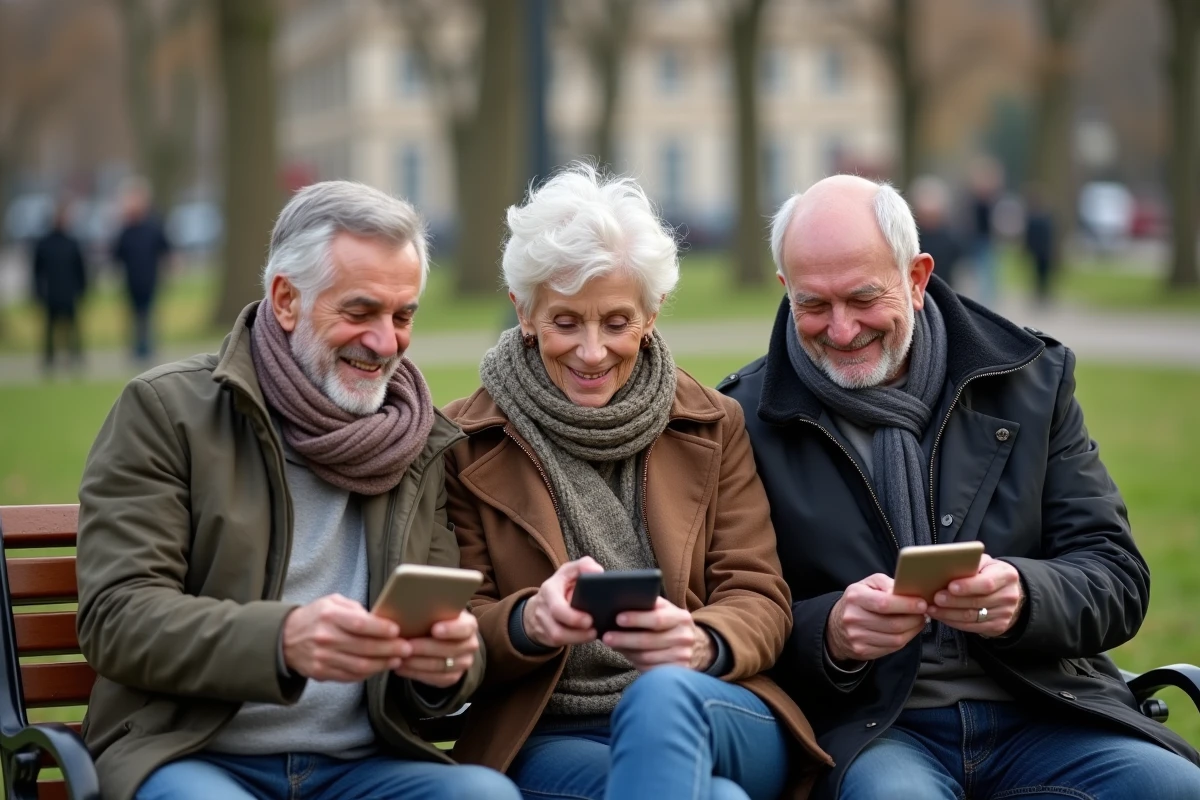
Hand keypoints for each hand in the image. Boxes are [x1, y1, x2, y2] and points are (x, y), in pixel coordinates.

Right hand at [282, 593, 410, 681]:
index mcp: (329, 616)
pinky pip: (350, 676)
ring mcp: (322, 658)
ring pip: (359, 666)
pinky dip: (368, 673)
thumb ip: (355, 609)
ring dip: (382, 664)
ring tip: (398, 659)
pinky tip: (380, 667)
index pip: (359, 624)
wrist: (285, 638)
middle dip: (389, 649)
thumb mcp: (332, 602)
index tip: (397, 631)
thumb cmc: (316, 617)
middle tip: (407, 648)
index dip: (380, 629)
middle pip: (363, 647)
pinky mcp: (321, 673)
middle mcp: (325, 638)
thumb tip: (380, 619)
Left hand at [392, 610, 480, 688]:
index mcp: (469, 625)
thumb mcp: (437, 612)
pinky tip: (401, 668)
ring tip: (399, 658)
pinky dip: (416, 674)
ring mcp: (463, 663)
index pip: (464, 628)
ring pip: (441, 666)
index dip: (450, 629)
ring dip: (418, 663)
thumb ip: (430, 611)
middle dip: (426, 648)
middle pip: (450, 649)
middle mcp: (470, 645)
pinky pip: (436, 679)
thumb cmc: (436, 621)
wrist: (444, 640)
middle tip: (406, 646)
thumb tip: (409, 608)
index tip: (434, 629)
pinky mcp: (453, 677)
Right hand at [522, 557, 604, 647]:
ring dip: (577, 639)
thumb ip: (584, 566)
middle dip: (577, 633)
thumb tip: (597, 571)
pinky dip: (575, 641)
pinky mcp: (546, 636)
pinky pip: (559, 643)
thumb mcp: (570, 571)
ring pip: (557, 638)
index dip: (573, 617)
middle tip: (594, 629)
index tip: (589, 619)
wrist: (540, 602)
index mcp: (549, 590)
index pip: (557, 607)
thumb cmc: (561, 585)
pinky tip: (586, 636)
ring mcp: (542, 624)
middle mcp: (543, 609)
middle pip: (556, 629)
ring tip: (593, 634)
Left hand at [603, 597, 713, 671]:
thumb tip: (620, 604)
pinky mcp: (676, 671)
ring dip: (627, 652)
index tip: (618, 618)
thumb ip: (649, 605)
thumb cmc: (669, 624)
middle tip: (606, 637)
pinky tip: (626, 655)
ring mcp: (682, 656)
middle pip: (649, 640)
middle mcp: (684, 637)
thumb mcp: (665, 610)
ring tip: (613, 645)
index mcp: (681, 617)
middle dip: (625, 638)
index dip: (637, 619)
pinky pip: (650, 670)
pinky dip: (635, 663)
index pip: (657, 619)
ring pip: (647, 657)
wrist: (694, 645)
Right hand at [826, 574, 927, 662]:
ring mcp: (857, 637)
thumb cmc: (858, 601)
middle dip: (914, 619)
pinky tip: (907, 631)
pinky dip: (904, 639)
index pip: (885, 603)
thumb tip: (906, 593)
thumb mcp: (868, 584)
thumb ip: (887, 584)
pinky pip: (892, 648)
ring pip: (895, 639)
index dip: (907, 605)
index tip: (922, 603)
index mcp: (855, 597)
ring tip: (918, 621)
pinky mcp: (862, 651)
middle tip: (924, 613)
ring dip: (913, 630)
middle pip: (893, 624)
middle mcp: (853, 618)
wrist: (836, 625)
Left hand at [927, 555, 1023, 636]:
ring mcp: (1004, 613)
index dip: (967, 586)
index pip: (986, 583)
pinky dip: (954, 622)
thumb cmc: (990, 573)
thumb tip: (947, 564)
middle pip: (977, 602)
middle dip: (953, 601)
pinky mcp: (998, 626)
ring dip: (949, 614)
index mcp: (1006, 576)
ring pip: (972, 617)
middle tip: (936, 598)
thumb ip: (971, 563)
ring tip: (932, 608)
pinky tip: (941, 616)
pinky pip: (972, 627)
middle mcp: (1008, 596)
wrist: (1010, 592)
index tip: (950, 586)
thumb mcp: (986, 563)